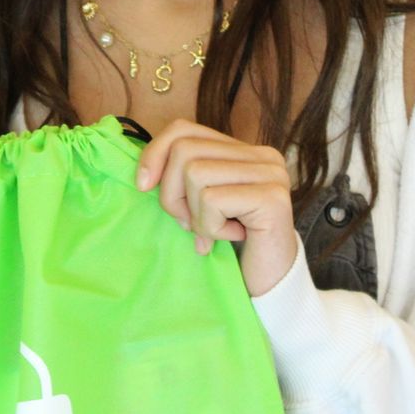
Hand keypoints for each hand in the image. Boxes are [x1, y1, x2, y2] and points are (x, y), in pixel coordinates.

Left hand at [136, 119, 297, 297]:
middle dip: (172, 193)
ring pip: (195, 173)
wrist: (270, 283)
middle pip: (185, 150)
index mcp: (243, 150)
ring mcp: (270, 174)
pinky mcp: (272, 198)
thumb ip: (182, 178)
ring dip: (194, 213)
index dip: (155, 154)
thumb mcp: (201, 203)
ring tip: (213, 231)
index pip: (184, 130)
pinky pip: (212, 200)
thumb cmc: (232, 244)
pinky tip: (232, 237)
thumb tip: (144, 175)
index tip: (143, 186)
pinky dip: (211, 226)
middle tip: (188, 224)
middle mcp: (261, 155)